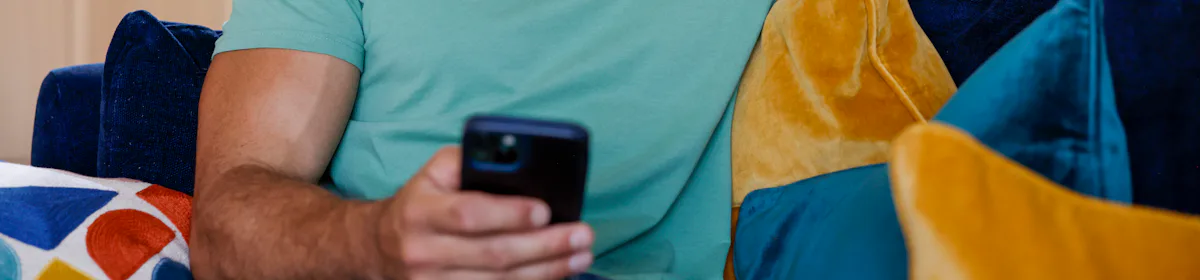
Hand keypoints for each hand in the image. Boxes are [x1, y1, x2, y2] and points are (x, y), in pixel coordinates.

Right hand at [370, 147, 594, 279]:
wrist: (380, 248)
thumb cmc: (421, 203)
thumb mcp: (434, 173)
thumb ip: (470, 160)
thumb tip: (516, 158)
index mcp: (420, 211)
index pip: (469, 214)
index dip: (509, 214)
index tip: (545, 210)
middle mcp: (424, 251)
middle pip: (494, 254)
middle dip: (545, 246)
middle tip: (581, 235)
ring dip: (548, 270)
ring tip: (581, 255)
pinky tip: (557, 274)